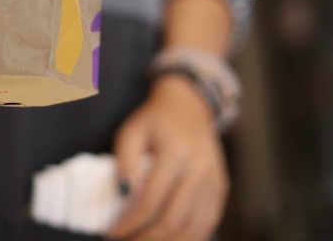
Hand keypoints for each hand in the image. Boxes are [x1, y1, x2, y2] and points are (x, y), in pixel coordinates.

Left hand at [107, 76, 228, 240]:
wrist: (189, 106)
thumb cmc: (155, 120)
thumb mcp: (132, 130)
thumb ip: (125, 160)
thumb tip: (123, 194)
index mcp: (176, 152)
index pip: (151, 200)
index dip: (130, 222)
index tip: (112, 233)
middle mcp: (200, 169)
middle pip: (173, 220)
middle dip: (147, 239)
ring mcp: (215, 181)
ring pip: (193, 229)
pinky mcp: (220, 189)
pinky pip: (206, 224)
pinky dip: (186, 238)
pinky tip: (166, 239)